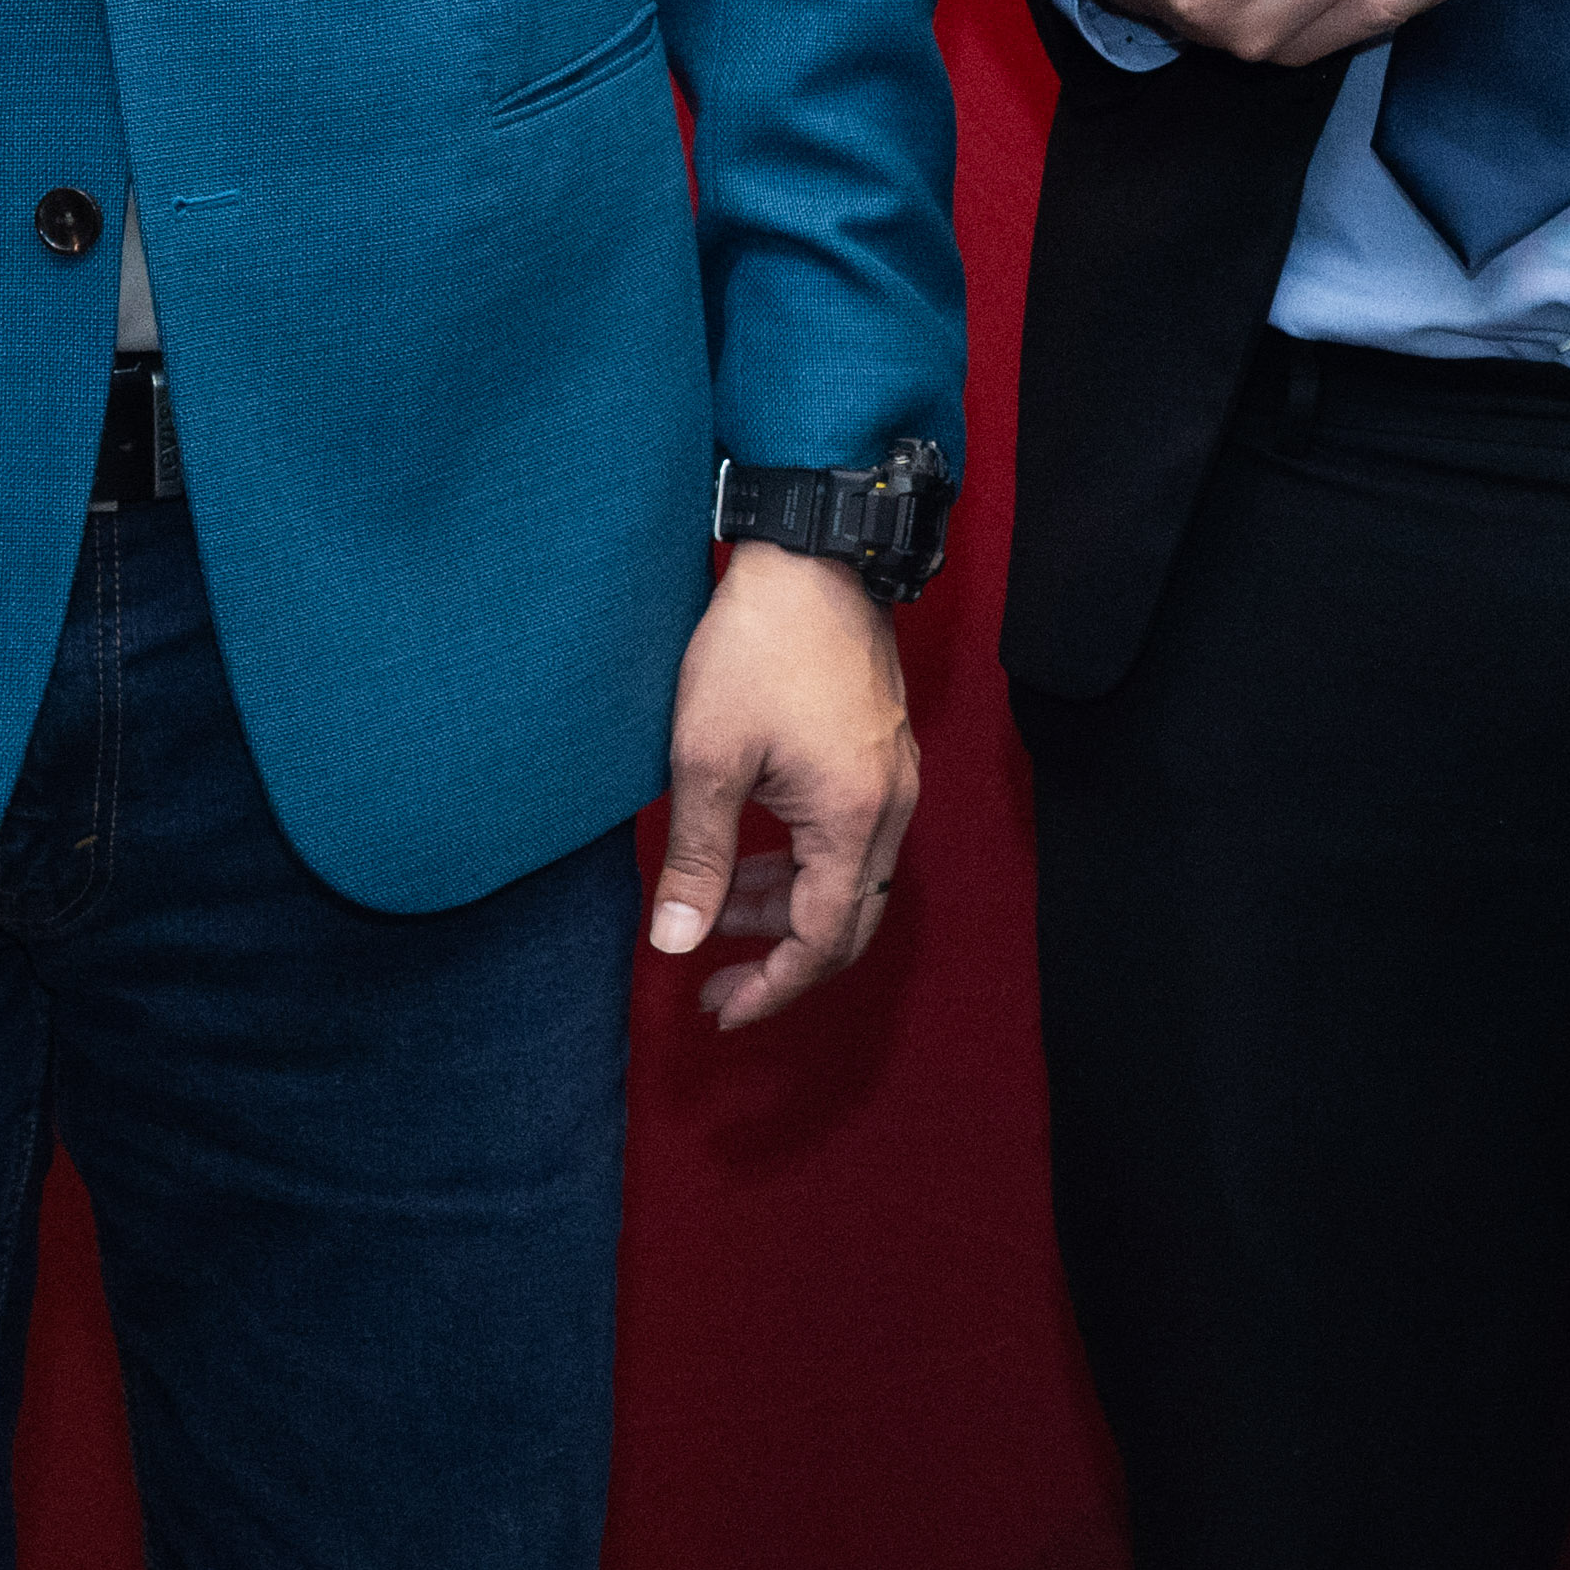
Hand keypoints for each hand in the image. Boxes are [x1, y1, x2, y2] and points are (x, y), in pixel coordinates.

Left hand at [652, 539, 918, 1031]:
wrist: (811, 558)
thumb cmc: (758, 650)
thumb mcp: (706, 760)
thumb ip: (696, 860)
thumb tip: (676, 942)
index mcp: (852, 818)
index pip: (822, 939)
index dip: (771, 988)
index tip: (718, 1010)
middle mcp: (889, 806)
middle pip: (849, 920)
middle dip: (782, 962)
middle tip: (716, 985)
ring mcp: (894, 777)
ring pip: (851, 879)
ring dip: (789, 908)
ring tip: (719, 910)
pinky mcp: (882, 751)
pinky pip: (854, 838)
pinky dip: (804, 864)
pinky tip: (754, 851)